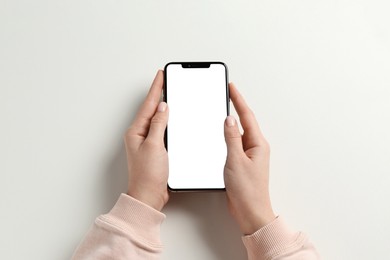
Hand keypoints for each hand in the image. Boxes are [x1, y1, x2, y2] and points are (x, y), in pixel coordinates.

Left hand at [124, 70, 168, 210]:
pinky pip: (160, 129)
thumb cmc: (148, 175)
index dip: (156, 89)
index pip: (148, 105)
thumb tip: (162, 107)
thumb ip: (159, 125)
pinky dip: (165, 120)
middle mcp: (139, 135)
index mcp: (136, 131)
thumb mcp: (154, 146)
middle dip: (157, 93)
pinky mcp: (154, 148)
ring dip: (160, 105)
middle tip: (163, 79)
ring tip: (165, 92)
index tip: (161, 75)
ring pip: (155, 118)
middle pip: (150, 109)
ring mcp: (146, 141)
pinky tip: (169, 117)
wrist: (148, 195)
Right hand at [224, 83, 275, 234]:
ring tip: (222, 108)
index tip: (231, 87)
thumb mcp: (236, 160)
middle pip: (244, 121)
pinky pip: (234, 143)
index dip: (238, 100)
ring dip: (231, 121)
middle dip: (236, 106)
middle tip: (227, 93)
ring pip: (239, 132)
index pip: (246, 115)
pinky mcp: (242, 162)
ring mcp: (249, 155)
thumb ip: (232, 138)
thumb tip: (229, 119)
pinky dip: (227, 135)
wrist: (250, 211)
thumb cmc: (247, 190)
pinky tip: (221, 134)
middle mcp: (255, 147)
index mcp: (258, 144)